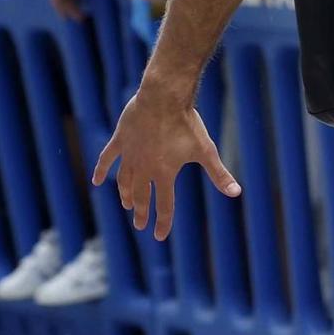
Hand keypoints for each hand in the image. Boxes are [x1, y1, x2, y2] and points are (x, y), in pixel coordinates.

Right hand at [91, 84, 241, 240]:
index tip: (158, 236)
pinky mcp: (120, 140)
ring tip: (126, 203)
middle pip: (142, 196)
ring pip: (124, 180)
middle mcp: (144, 168)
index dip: (162, 222)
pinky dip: (101, 170)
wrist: (163, 98)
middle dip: (142, 212)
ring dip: (126, 194)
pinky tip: (96, 180)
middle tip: (140, 224)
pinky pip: (107, 159)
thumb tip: (237, 192)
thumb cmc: (187, 124)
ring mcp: (130, 154)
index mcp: (165, 173)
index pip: (164, 205)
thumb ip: (219, 174)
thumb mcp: (206, 150)